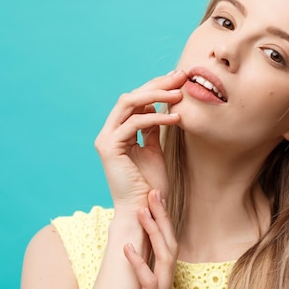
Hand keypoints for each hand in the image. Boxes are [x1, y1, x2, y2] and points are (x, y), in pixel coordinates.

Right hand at [95, 70, 186, 208]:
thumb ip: (152, 129)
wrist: (141, 211)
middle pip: (131, 96)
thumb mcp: (154, 150)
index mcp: (119, 132)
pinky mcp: (109, 147)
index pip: (136, 100)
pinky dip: (156, 117)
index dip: (157, 87)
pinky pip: (134, 123)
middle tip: (181, 76)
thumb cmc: (149, 186)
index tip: (179, 79)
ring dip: (156, 95)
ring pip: (129, 103)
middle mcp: (109, 132)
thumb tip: (159, 107)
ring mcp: (106, 138)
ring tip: (180, 94)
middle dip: (157, 84)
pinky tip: (176, 118)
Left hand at [124, 190, 177, 288]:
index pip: (168, 241)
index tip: (156, 196)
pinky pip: (149, 282)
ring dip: (154, 232)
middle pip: (170, 242)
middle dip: (162, 217)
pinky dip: (139, 264)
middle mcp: (168, 281)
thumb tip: (132, 245)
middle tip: (153, 192)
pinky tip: (127, 249)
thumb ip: (143, 271)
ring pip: (166, 257)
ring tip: (142, 212)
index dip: (164, 218)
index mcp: (166, 276)